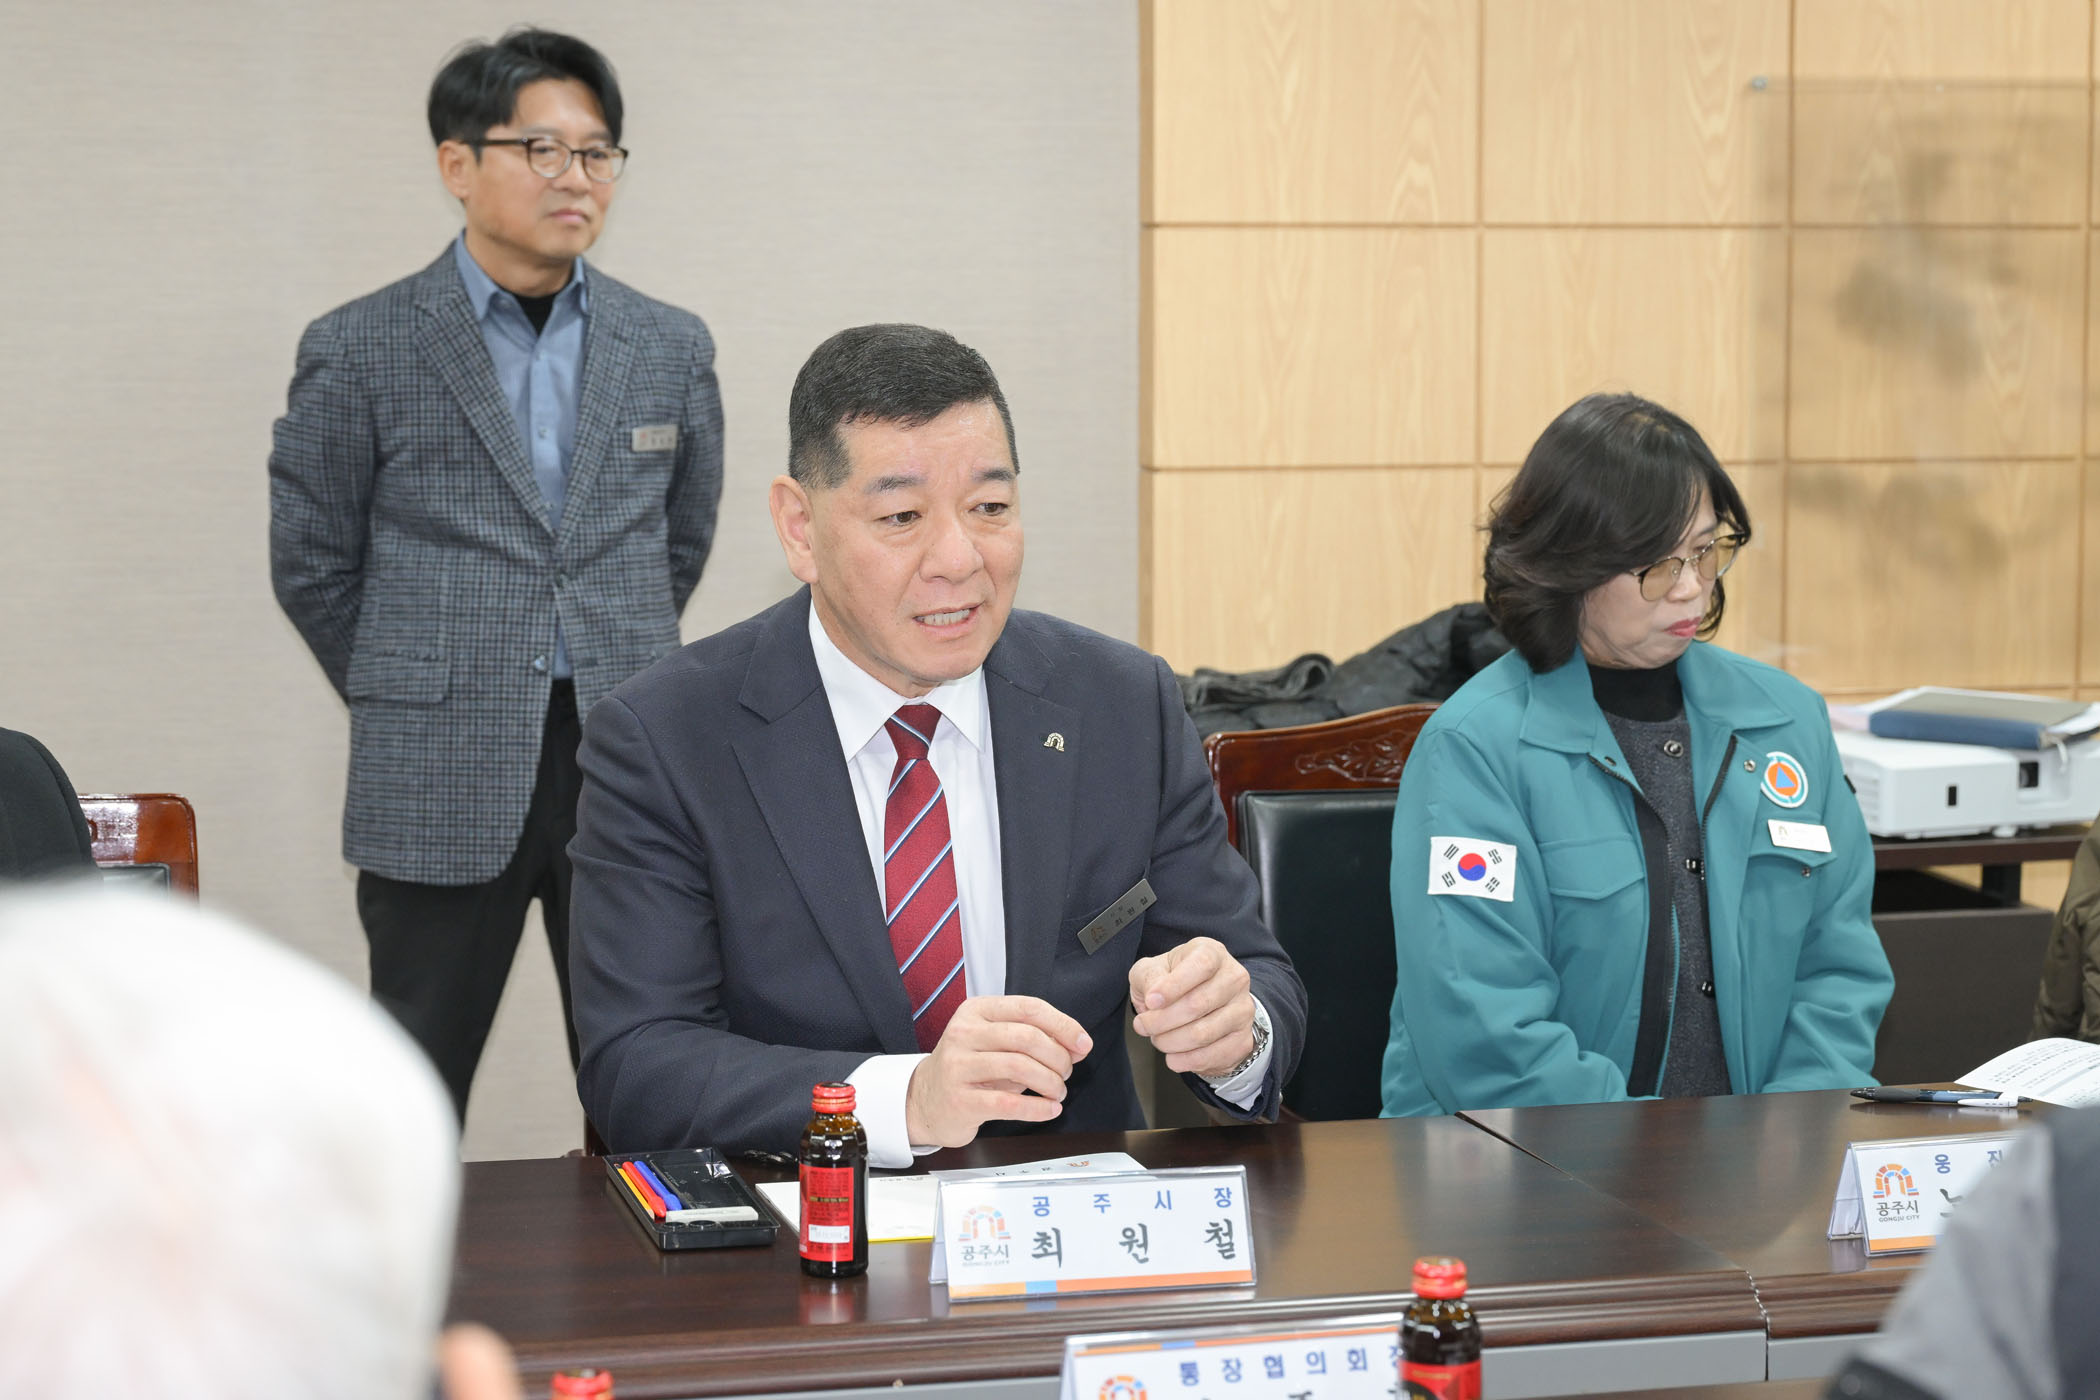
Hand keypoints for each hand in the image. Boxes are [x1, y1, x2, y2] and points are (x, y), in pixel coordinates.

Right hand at [904, 996, 1092, 1148]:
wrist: (925, 1100)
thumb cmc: (970, 1068)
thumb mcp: (997, 1043)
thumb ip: (1034, 1038)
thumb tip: (1077, 1045)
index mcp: (976, 1011)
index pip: (1029, 1008)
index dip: (1063, 1025)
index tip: (1083, 1043)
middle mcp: (964, 1033)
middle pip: (1027, 1037)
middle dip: (1058, 1057)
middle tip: (1066, 1073)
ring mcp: (958, 1066)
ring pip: (1020, 1067)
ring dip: (1051, 1082)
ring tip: (1058, 1091)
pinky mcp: (960, 1100)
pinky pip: (1008, 1103)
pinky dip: (1038, 1108)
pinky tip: (1050, 1109)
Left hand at [1129, 937, 1254, 1077]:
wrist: (1198, 1003)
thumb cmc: (1171, 981)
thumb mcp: (1152, 970)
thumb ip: (1149, 978)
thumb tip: (1154, 997)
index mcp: (1212, 953)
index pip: (1201, 966)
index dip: (1174, 986)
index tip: (1150, 1001)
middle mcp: (1234, 978)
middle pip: (1198, 1004)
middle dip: (1162, 1021)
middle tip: (1143, 1026)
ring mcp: (1242, 1010)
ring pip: (1204, 1033)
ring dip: (1171, 1042)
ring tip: (1157, 1039)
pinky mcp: (1242, 1039)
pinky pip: (1213, 1056)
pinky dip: (1186, 1061)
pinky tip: (1174, 1056)